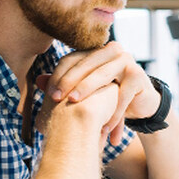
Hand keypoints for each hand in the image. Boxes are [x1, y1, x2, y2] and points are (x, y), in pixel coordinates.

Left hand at [43, 42, 158, 143]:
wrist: (141, 102)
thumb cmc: (111, 94)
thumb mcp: (88, 88)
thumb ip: (66, 82)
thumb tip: (38, 80)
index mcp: (96, 50)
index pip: (72, 59)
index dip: (59, 76)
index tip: (49, 95)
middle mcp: (112, 51)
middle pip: (86, 66)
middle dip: (71, 84)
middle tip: (58, 101)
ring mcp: (127, 61)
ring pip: (103, 77)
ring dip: (90, 95)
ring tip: (79, 113)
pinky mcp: (139, 76)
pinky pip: (122, 95)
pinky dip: (112, 113)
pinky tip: (103, 128)